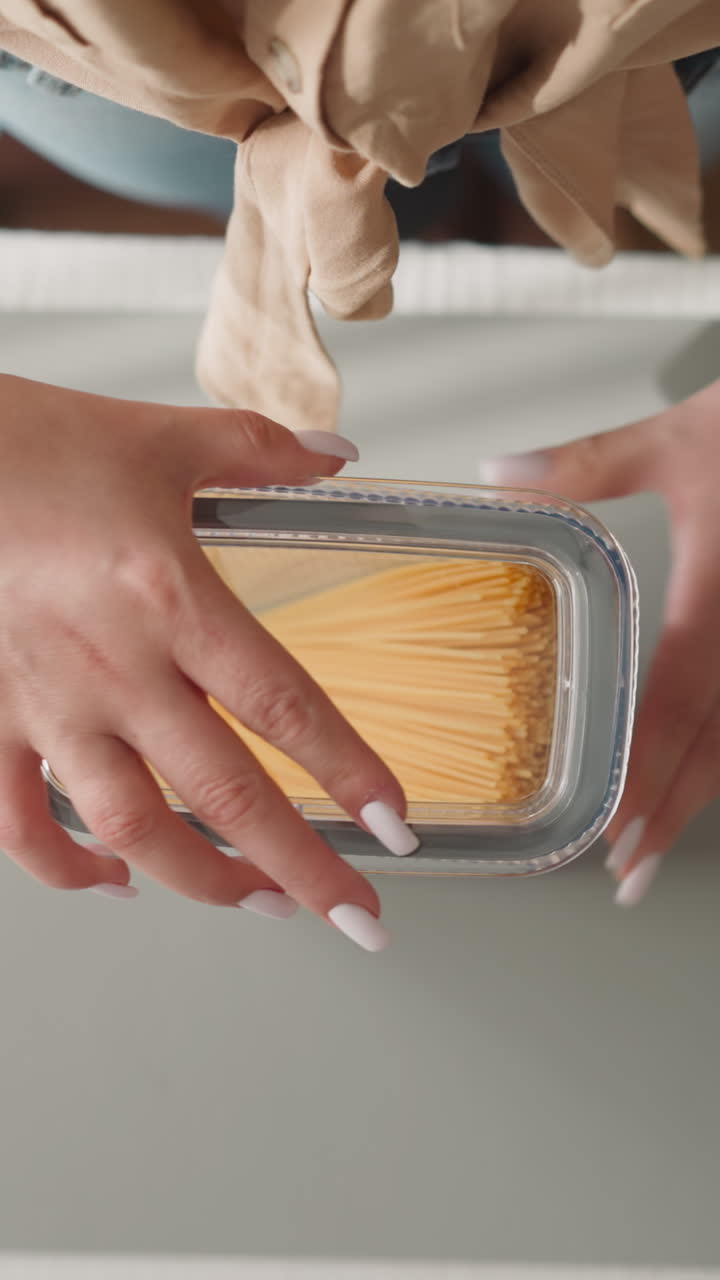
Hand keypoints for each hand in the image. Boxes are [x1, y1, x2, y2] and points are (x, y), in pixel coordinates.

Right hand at [0, 375, 415, 949]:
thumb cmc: (28, 445)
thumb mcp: (159, 436)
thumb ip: (259, 447)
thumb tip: (336, 453)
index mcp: (169, 597)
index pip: (282, 705)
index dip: (348, 771)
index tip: (392, 823)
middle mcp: (114, 668)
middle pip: (226, 794)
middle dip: (302, 867)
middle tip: (355, 914)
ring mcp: (45, 706)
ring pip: (134, 829)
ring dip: (205, 882)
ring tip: (261, 902)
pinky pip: (20, 825)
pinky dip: (67, 870)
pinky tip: (115, 882)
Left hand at [478, 377, 719, 904]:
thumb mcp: (680, 438)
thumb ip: (587, 464)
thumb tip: (496, 473)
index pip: (677, 703)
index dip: (647, 772)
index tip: (616, 830)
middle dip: (674, 814)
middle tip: (629, 872)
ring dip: (708, 795)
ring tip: (661, 846)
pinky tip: (712, 774)